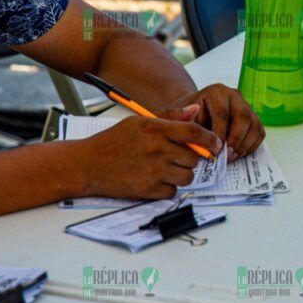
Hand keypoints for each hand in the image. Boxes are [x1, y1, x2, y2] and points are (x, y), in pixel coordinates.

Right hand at [83, 110, 222, 199]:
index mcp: (154, 129)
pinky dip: (169, 188)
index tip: (216, 144)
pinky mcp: (147, 190)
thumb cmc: (113, 142)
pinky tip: (157, 179)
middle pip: (193, 157)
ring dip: (182, 174)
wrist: (86, 165)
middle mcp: (156, 150)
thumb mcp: (140, 122)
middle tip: (180, 157)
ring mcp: (152, 171)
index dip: (210, 139)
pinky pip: (173, 191)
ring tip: (168, 169)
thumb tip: (196, 111)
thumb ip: (170, 118)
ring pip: (187, 176)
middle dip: (191, 158)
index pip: (194, 132)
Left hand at [166, 83, 265, 161]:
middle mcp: (235, 96)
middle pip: (243, 117)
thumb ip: (179, 118)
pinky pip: (259, 132)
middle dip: (235, 140)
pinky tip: (237, 154)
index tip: (214, 151)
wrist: (194, 114)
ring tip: (230, 157)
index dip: (220, 134)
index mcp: (217, 91)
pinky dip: (251, 146)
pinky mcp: (253, 118)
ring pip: (254, 125)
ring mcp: (246, 106)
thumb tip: (194, 118)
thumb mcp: (177, 116)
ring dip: (244, 145)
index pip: (223, 113)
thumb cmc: (185, 117)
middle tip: (226, 157)